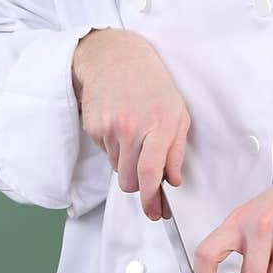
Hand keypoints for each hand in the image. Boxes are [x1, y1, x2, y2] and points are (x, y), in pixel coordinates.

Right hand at [72, 28, 190, 220]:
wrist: (117, 59)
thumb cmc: (154, 86)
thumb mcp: (179, 113)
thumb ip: (176, 151)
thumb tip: (172, 181)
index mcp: (158, 124)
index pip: (150, 173)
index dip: (152, 200)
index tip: (156, 213)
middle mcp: (131, 127)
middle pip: (128, 181)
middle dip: (138, 186)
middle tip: (147, 178)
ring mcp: (108, 127)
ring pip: (117, 169)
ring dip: (127, 163)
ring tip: (135, 137)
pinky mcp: (93, 127)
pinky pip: (105, 153)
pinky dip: (114, 148)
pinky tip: (121, 127)